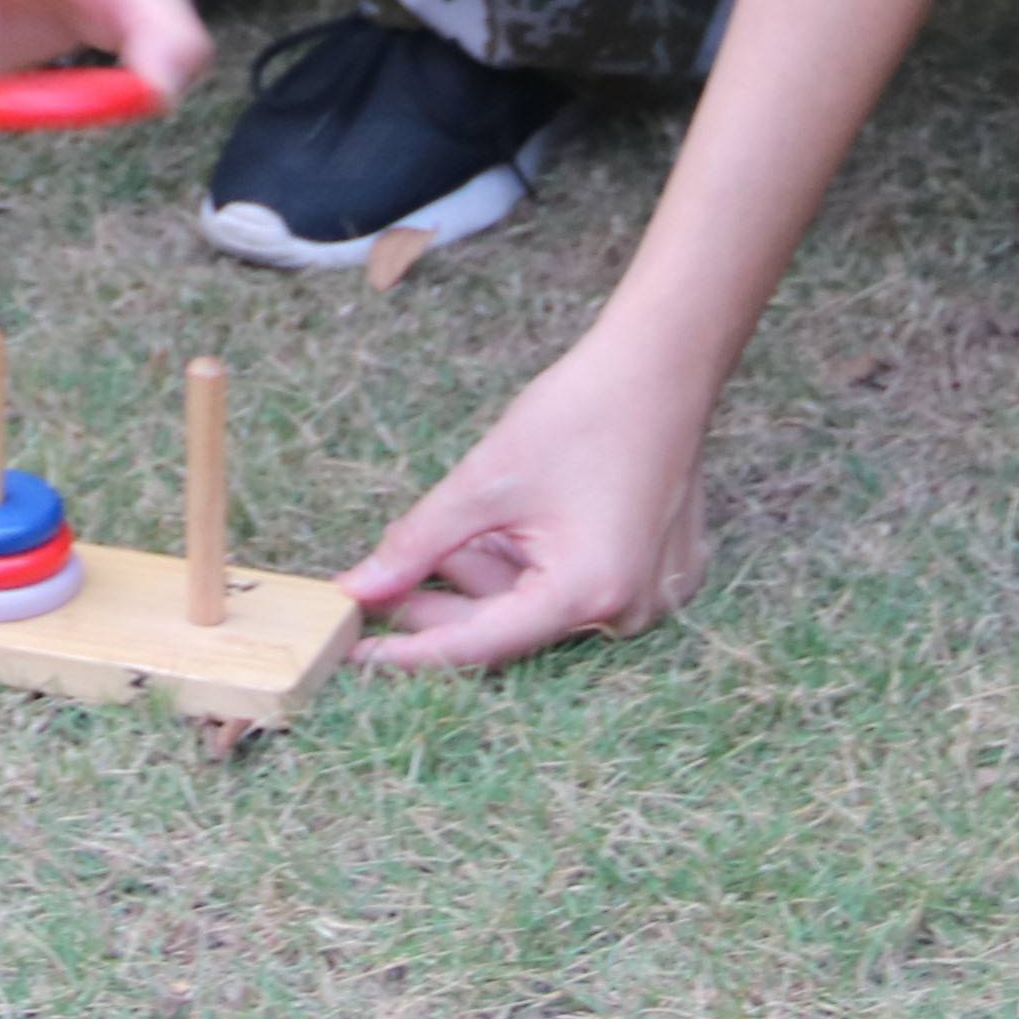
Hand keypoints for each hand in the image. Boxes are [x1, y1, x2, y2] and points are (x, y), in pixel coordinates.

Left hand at [336, 330, 722, 672]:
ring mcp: (648, 596)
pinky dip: (527, 561)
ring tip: (464, 523)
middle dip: (442, 601)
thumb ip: (417, 544)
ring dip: (487, 570)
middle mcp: (625, 611)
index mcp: (587, 593)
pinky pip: (570, 584)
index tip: (356, 652)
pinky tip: (506, 522)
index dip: (410, 652)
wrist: (662, 366)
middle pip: (508, 625)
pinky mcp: (653, 575)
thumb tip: (358, 588)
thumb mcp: (484, 481)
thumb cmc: (580, 413)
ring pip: (536, 603)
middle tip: (378, 583)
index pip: (480, 645)